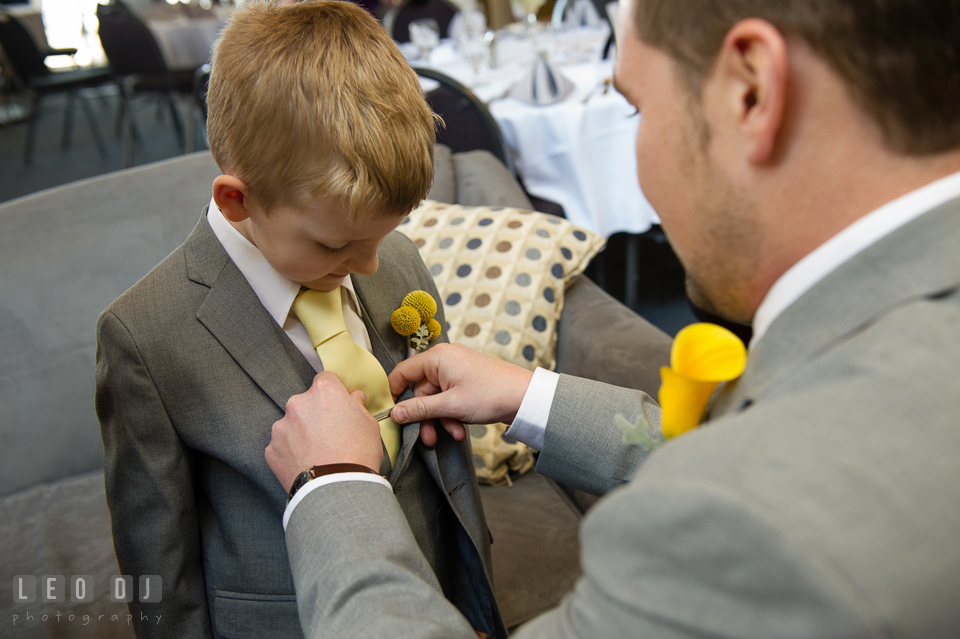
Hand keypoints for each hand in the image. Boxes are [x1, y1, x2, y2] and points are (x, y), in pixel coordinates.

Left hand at [265, 372, 383, 492]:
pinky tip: (307, 464)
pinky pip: (282, 446)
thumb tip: (354, 397)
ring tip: (317, 454)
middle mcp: (298, 403)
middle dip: (315, 414)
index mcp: (324, 392)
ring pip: (291, 425)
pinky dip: (291, 452)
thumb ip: (358, 406)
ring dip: (301, 433)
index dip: (333, 392)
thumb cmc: (358, 455)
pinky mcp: (271, 449)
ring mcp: (281, 427)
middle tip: (330, 435)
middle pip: (306, 402)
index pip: (326, 379)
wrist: (337, 491)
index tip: (337, 405)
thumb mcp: (369, 425)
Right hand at [387, 343, 533, 446]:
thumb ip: (419, 409)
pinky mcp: (466, 380)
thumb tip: (394, 413)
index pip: (403, 371)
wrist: (525, 398)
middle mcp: (445, 359)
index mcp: (438, 357)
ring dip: (440, 418)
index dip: (394, 393)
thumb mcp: (450, 406)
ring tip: (452, 434)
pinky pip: (449, 397)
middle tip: (426, 438)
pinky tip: (460, 428)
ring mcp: (456, 369)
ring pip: (435, 398)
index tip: (392, 414)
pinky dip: (451, 413)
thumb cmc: (490, 395)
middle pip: (420, 390)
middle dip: (425, 416)